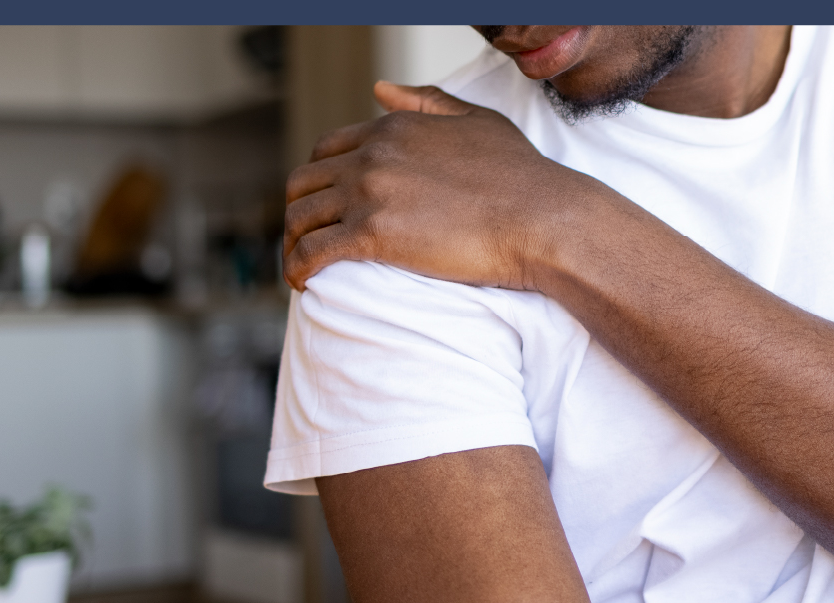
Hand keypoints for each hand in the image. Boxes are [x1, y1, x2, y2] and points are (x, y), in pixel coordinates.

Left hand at [283, 81, 611, 291]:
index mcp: (391, 128)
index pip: (326, 150)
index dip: (319, 181)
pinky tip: (301, 283)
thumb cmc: (520, 176)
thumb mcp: (475, 121)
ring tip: (300, 267)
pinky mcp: (372, 234)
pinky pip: (312, 252)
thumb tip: (380, 89)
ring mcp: (369, 193)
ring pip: (299, 218)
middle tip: (307, 240)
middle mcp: (372, 155)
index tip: (324, 207)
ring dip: (293, 244)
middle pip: (303, 183)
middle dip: (298, 212)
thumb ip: (426, 101)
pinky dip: (297, 268)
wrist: (540, 218)